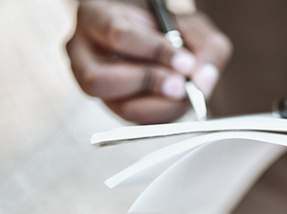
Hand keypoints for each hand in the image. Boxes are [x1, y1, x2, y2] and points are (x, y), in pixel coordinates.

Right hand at [66, 0, 231, 123]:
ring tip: (183, 92)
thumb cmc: (165, 26)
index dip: (154, 52)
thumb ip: (205, 46)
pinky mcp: (111, 108)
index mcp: (94, 17)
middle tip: (182, 85)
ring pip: (117, 107)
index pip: (118, 35)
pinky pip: (135, 123)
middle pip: (100, 80)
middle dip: (148, 83)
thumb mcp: (189, 25)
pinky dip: (162, 116)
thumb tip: (203, 82)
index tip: (186, 62)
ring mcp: (92, 85)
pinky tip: (177, 102)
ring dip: (158, 105)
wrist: (154, 37)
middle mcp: (82, 54)